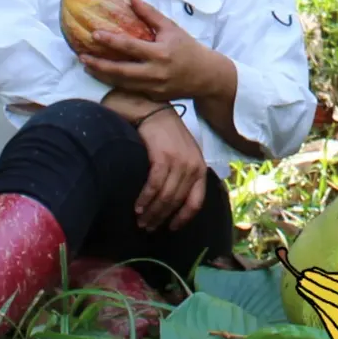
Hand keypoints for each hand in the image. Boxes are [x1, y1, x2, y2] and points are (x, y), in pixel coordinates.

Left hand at [81, 0, 231, 101]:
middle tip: (82, 58)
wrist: (206, 76)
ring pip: (122, 84)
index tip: (94, 34)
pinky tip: (104, 76)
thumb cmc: (188, 48)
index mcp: (160, 53)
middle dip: (99, 65)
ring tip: (87, 67)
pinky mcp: (153, 97)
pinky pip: (130, 90)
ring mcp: (154, 88)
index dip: (111, 41)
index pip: (130, 46)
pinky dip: (115, 83)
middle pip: (121, 71)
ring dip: (103, 75)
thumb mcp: (171, 28)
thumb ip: (150, 14)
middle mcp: (155, 73)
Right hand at [133, 108, 208, 230]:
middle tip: (147, 227)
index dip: (183, 218)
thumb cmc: (165, 134)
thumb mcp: (183, 154)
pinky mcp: (163, 157)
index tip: (170, 228)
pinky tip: (137, 206)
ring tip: (140, 220)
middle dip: (161, 217)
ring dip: (151, 211)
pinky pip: (154, 185)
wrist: (153, 110)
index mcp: (200, 168)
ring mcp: (179, 162)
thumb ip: (183, 174)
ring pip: (165, 196)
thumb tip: (173, 201)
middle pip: (177, 201)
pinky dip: (145, 198)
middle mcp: (193, 166)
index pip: (196, 201)